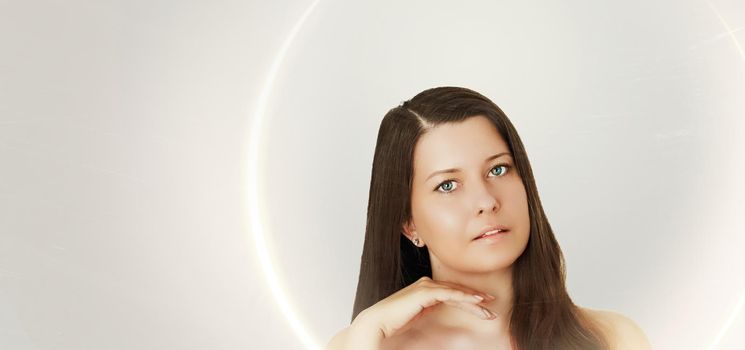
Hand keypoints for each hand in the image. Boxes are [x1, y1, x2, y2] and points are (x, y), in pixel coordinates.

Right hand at [351, 276, 496, 338]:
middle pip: (456, 290)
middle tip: (491, 304)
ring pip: (455, 291)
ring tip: (488, 306)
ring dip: (473, 299)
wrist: (377, 322)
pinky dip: (464, 297)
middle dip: (475, 297)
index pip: (451, 292)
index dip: (468, 298)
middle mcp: (426, 285)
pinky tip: (476, 301)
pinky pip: (449, 294)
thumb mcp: (415, 314)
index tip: (483, 305)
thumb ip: (425, 308)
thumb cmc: (393, 322)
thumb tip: (435, 309)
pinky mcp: (425, 292)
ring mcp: (425, 287)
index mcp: (424, 290)